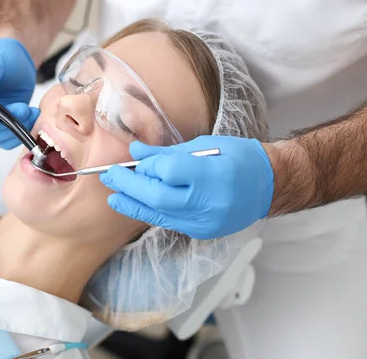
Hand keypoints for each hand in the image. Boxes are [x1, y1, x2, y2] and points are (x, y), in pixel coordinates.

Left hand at [99, 136, 273, 238]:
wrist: (269, 186)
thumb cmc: (240, 159)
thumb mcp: (206, 146)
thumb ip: (168, 153)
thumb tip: (136, 153)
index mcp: (215, 175)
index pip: (169, 173)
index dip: (149, 166)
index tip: (139, 159)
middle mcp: (210, 203)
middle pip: (158, 197)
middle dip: (129, 186)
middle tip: (109, 176)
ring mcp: (206, 221)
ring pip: (159, 214)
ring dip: (132, 204)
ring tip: (113, 194)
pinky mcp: (202, 232)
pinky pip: (168, 222)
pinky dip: (149, 212)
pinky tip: (134, 204)